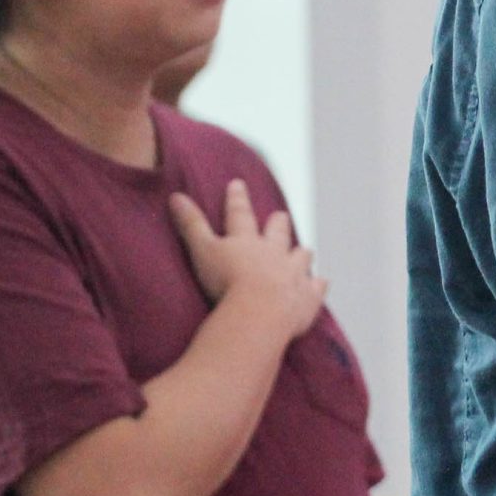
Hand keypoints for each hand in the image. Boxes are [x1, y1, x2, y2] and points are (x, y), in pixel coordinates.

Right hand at [169, 179, 327, 341]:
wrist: (261, 310)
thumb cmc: (227, 282)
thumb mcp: (202, 250)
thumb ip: (190, 225)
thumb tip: (175, 196)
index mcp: (247, 241)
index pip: (239, 214)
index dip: (237, 199)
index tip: (237, 184)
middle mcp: (274, 253)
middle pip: (277, 233)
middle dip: (278, 223)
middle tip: (280, 215)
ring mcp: (294, 274)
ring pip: (301, 257)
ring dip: (301, 254)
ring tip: (304, 251)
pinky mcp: (307, 298)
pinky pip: (316, 288)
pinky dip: (318, 285)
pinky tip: (320, 283)